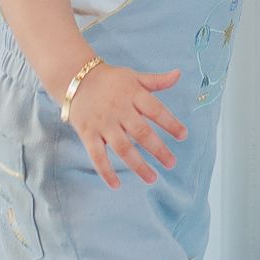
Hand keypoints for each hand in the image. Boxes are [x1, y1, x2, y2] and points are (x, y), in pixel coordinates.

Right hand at [67, 63, 186, 189]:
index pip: (156, 110)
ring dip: (138, 165)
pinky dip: (106, 171)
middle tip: (171, 163)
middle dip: (158, 149)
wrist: (75, 78)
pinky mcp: (88, 133)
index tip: (183, 136)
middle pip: (141, 132)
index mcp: (133, 95)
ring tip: (152, 178)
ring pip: (122, 148)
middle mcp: (119, 110)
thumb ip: (156, 80)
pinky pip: (97, 155)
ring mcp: (103, 123)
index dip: (171, 123)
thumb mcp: (133, 76)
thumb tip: (178, 74)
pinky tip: (116, 185)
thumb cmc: (110, 80)